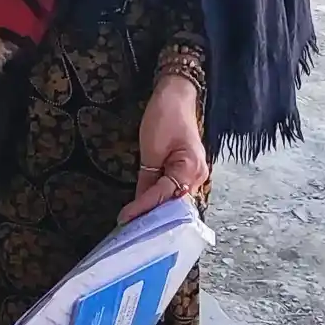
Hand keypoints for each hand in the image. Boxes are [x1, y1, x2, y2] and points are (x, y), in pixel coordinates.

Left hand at [120, 73, 208, 223]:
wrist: (176, 95)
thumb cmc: (165, 116)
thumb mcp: (150, 150)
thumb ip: (147, 181)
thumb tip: (139, 206)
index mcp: (191, 168)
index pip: (164, 196)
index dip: (144, 209)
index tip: (126, 220)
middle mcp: (199, 175)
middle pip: (174, 203)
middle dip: (154, 217)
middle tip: (131, 229)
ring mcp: (196, 174)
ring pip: (175, 199)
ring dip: (157, 210)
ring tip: (136, 223)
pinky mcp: (189, 171)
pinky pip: (175, 190)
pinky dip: (162, 199)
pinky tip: (148, 208)